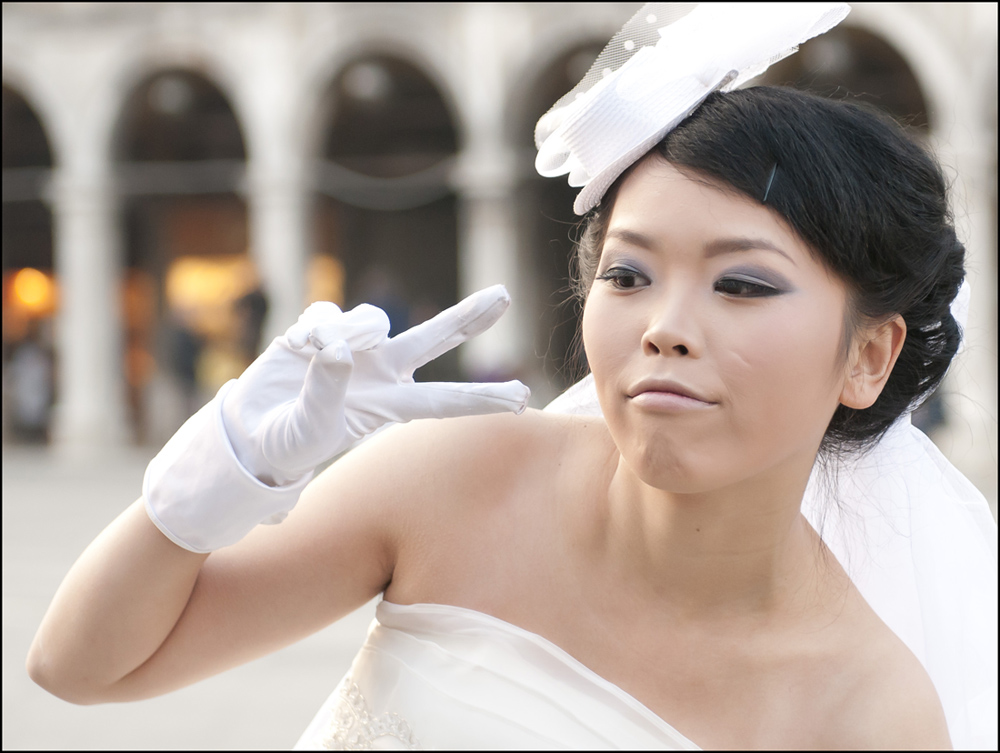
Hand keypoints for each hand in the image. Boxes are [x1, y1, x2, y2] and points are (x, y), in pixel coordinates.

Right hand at [222, 285, 529, 485]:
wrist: (252, 429)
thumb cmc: (289, 443)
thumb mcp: (309, 429)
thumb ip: (327, 389)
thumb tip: (338, 348)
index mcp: (387, 406)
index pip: (443, 401)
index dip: (482, 399)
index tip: (524, 398)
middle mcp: (382, 372)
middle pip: (435, 337)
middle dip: (469, 315)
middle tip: (504, 296)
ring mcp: (356, 348)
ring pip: (373, 319)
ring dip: (347, 334)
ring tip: (313, 357)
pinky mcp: (325, 328)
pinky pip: (330, 313)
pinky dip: (313, 329)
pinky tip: (297, 348)